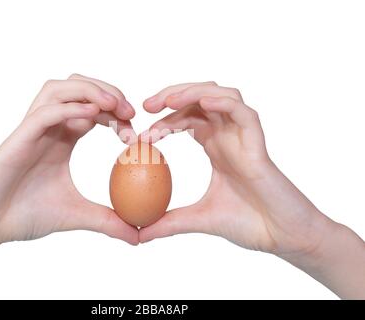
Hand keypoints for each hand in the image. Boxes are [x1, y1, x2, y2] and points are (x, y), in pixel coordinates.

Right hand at [0, 74, 138, 247]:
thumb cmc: (24, 215)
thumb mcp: (76, 215)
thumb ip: (107, 220)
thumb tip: (137, 237)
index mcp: (62, 138)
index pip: (94, 109)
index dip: (117, 114)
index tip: (135, 133)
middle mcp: (49, 128)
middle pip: (79, 88)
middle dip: (108, 92)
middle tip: (130, 112)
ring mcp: (32, 130)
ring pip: (59, 89)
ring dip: (90, 90)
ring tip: (114, 106)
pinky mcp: (18, 138)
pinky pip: (44, 112)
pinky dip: (69, 107)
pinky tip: (91, 116)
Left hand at [139, 82, 332, 254]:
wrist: (282, 236)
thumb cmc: (248, 223)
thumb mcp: (199, 218)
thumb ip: (170, 222)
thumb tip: (140, 234)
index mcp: (215, 146)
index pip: (186, 118)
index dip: (163, 121)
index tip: (140, 136)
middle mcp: (228, 135)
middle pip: (199, 98)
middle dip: (171, 96)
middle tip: (146, 105)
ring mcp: (243, 136)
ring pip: (220, 95)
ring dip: (193, 92)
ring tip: (168, 101)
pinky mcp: (258, 143)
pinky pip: (242, 111)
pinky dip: (222, 102)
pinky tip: (202, 103)